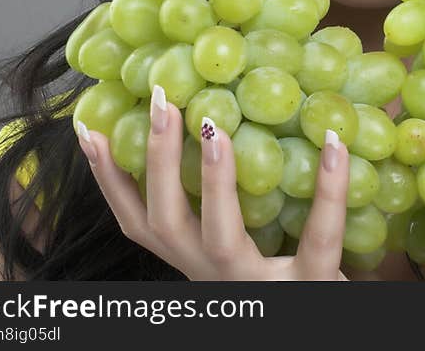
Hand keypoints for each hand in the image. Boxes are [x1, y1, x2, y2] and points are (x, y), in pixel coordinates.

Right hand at [74, 87, 350, 279]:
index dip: (109, 180)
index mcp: (195, 260)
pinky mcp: (311, 285)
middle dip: (155, 162)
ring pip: (221, 236)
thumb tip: (215, 127)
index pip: (139, 221)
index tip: (89, 130)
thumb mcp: (239, 249)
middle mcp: (214, 274)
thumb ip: (223, 206)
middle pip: (166, 222)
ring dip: (213, 180)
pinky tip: (334, 144)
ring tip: (213, 127)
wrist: (318, 324)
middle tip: (159, 100)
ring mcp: (258, 283)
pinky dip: (330, 190)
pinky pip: (320, 237)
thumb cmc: (283, 279)